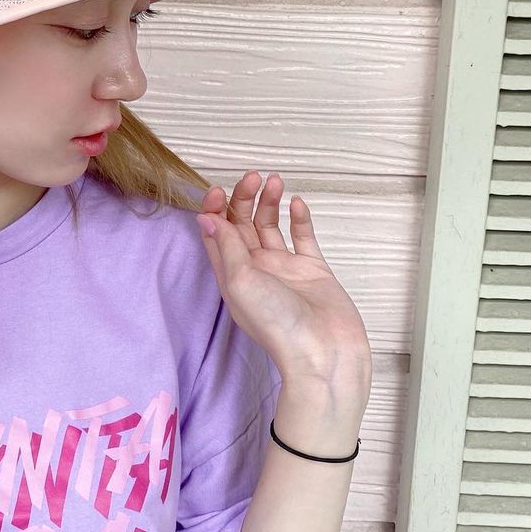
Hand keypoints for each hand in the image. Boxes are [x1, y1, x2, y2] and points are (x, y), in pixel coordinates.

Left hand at [196, 172, 371, 393]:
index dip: (215, 209)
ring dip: (270, 202)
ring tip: (274, 181)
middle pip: (242, 224)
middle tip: (253, 177)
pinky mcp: (313, 270)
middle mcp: (255, 269)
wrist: (324, 354)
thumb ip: (226, 246)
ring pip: (271, 226)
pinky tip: (298, 202)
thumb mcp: (240, 281)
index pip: (216, 233)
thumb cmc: (278, 325)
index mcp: (231, 274)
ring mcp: (285, 269)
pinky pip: (303, 238)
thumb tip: (206, 217)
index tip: (221, 190)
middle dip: (244, 199)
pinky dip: (300, 219)